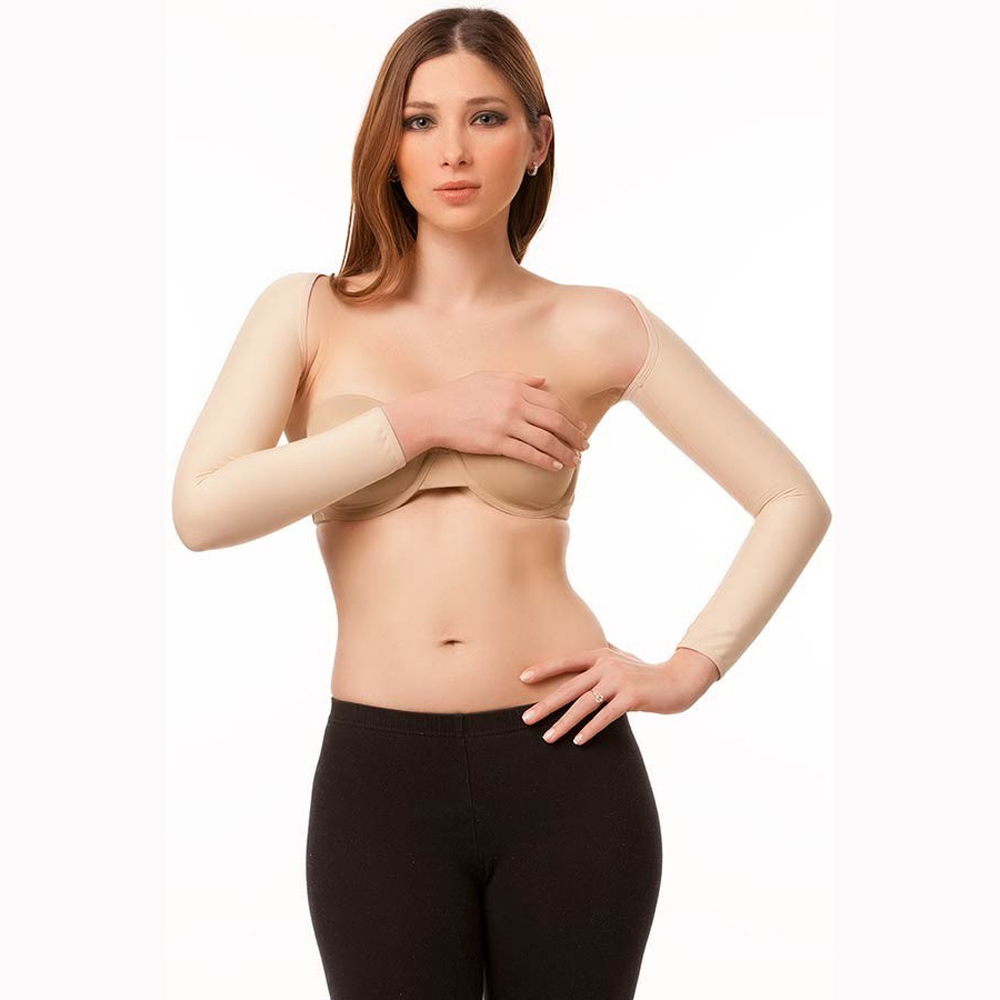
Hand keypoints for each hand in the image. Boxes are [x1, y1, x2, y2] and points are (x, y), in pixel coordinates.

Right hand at [425, 371, 589, 471]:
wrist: (435, 413)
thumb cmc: (460, 394)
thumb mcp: (490, 377)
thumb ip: (519, 378)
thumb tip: (543, 380)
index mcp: (515, 387)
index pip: (554, 402)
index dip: (571, 416)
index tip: (581, 426)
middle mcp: (514, 404)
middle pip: (555, 421)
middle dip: (574, 435)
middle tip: (585, 445)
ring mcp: (506, 424)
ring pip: (545, 439)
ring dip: (564, 451)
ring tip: (575, 460)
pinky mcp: (496, 443)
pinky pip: (528, 453)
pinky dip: (545, 461)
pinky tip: (556, 466)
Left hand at [517, 641, 718, 745]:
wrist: (679, 679)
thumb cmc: (646, 672)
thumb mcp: (623, 658)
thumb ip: (604, 654)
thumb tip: (585, 653)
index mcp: (601, 655)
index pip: (566, 662)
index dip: (544, 670)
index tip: (522, 679)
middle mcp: (607, 665)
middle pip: (569, 688)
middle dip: (546, 705)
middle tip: (526, 719)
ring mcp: (619, 680)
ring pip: (584, 705)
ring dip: (564, 723)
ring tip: (548, 737)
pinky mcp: (632, 697)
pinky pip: (606, 716)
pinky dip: (590, 729)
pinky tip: (578, 741)